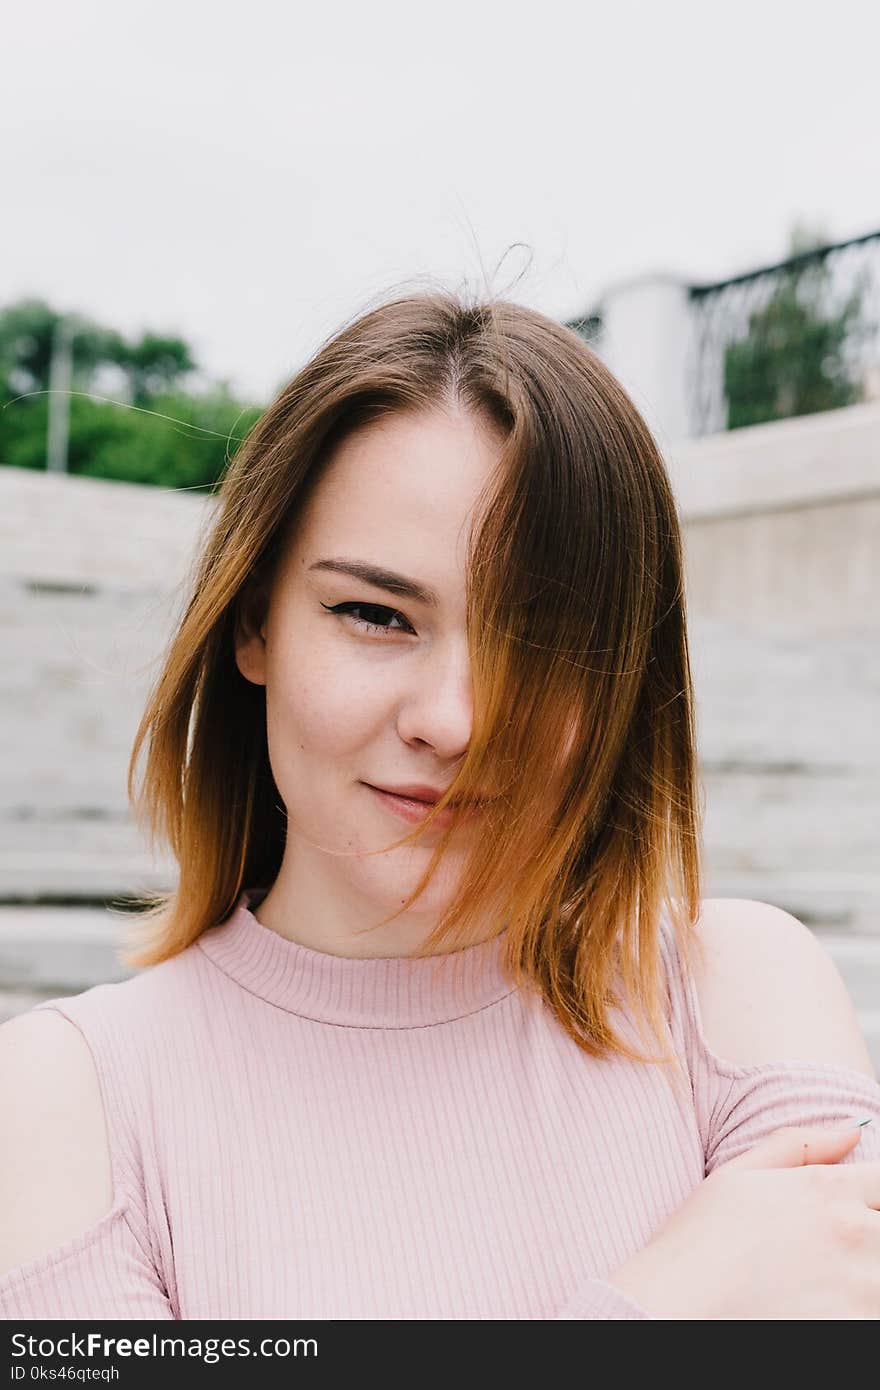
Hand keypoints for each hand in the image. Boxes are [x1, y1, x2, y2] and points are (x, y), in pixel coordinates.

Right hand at [605, 1124, 879, 1318]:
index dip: (869, 1198)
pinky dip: (856, 1308)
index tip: (850, 1211)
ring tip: (821, 1282)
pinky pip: (872, 1310)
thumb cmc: (700, 1242)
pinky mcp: (857, 1327)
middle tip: (827, 1253)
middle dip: (867, 1237)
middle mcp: (854, 1232)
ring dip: (863, 1276)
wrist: (678, 1308)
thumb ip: (800, 1145)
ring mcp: (861, 1286)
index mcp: (827, 1189)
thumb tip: (853, 1131)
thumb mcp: (740, 1173)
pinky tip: (819, 1307)